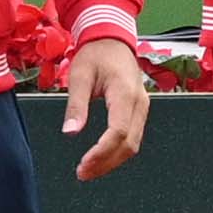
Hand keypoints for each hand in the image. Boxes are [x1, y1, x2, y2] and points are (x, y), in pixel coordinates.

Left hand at [62, 35, 150, 179]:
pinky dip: (118, 151)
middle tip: (83, 173)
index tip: (83, 164)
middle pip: (129, 144)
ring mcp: (143, 107)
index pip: (118, 132)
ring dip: (112, 160)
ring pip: (134, 144)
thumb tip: (70, 133)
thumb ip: (76, 105)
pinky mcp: (140, 110)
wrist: (113, 39)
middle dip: (106, 162)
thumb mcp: (80, 76)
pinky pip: (133, 136)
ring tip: (89, 170)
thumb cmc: (95, 54)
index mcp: (124, 93)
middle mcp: (140, 102)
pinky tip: (101, 157)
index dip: (102, 152)